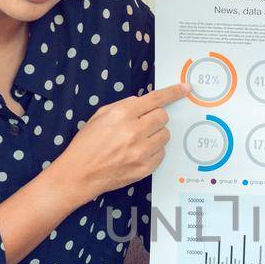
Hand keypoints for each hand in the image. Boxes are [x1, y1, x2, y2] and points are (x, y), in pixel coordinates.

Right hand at [58, 81, 189, 197]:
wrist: (80, 174)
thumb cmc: (87, 144)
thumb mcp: (100, 116)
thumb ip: (124, 106)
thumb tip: (144, 103)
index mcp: (122, 114)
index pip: (155, 99)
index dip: (173, 93)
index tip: (184, 89)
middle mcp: (134, 131)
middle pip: (163, 117)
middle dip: (155, 117)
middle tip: (143, 124)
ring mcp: (141, 151)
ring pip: (165, 135)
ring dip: (155, 134)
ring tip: (138, 140)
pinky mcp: (145, 167)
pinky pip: (161, 153)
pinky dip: (153, 151)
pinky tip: (137, 153)